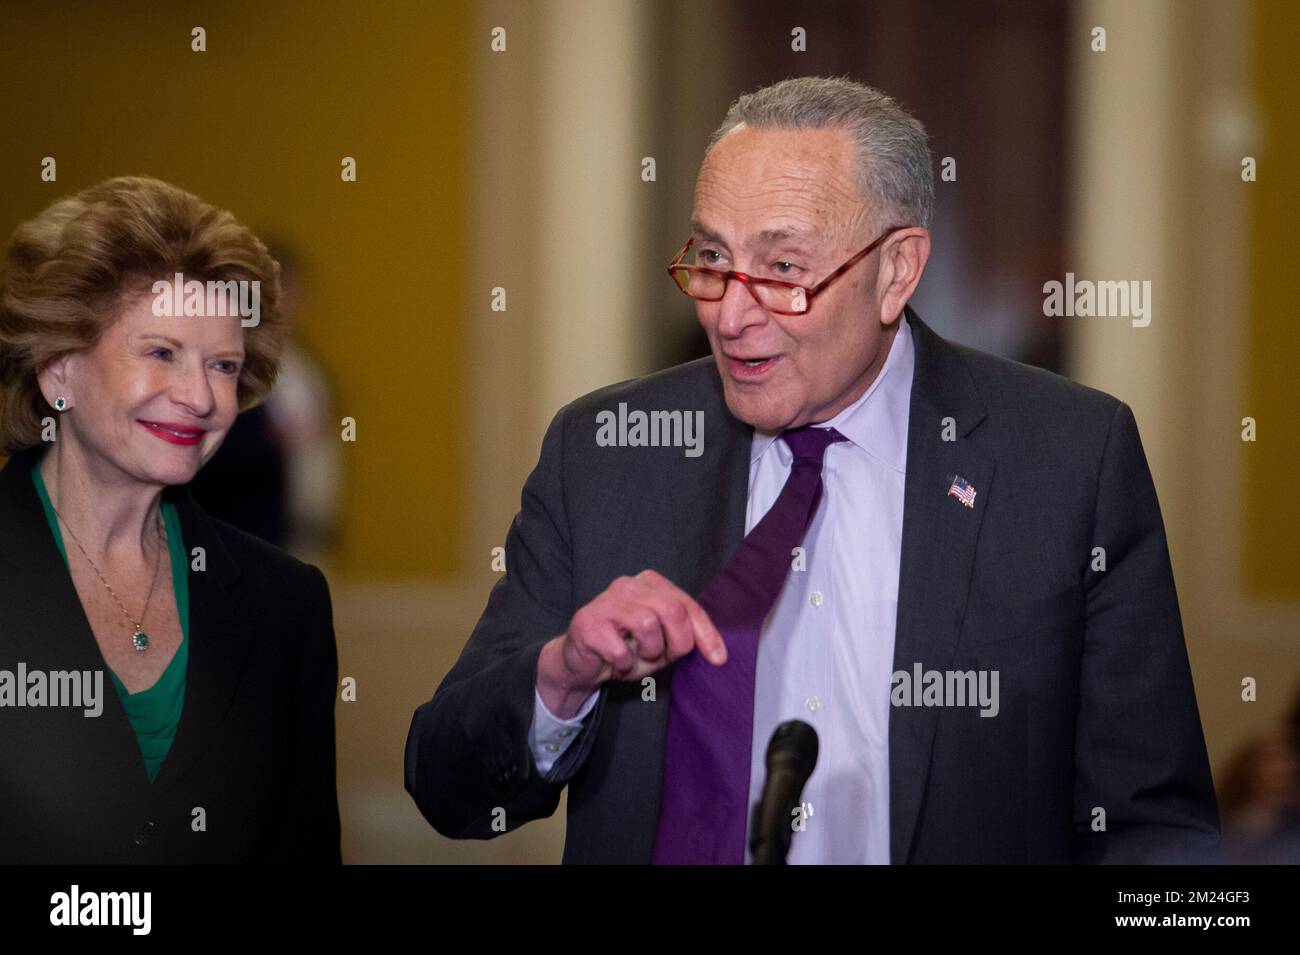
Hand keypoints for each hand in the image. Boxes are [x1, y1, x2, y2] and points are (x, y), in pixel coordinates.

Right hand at [536, 570, 726, 717]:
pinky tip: (614, 660)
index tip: (718, 659)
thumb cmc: (625, 649)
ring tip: (635, 656)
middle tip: (660, 657)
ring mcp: (606, 601)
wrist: (581, 662)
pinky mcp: (588, 622)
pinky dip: (623, 663)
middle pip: (672, 610)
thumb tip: (718, 654)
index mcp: (650, 584)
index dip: (706, 633)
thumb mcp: (663, 644)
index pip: (688, 605)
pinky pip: (620, 649)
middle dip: (676, 643)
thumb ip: (686, 638)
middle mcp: (628, 585)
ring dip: (647, 652)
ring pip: (648, 625)